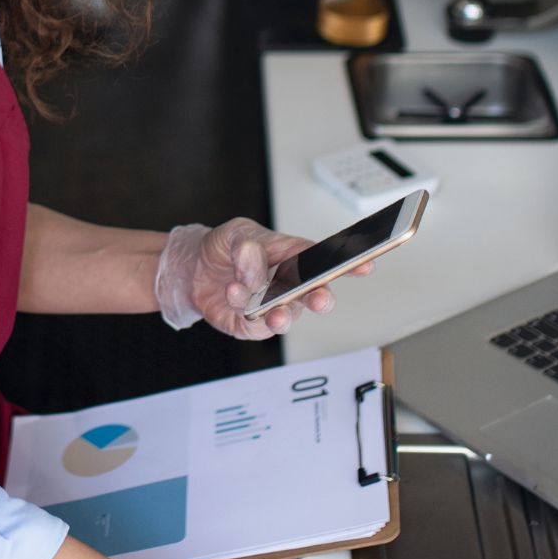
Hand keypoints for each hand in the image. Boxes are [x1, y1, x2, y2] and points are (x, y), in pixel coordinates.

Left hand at [154, 218, 367, 339]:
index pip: (327, 261)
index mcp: (294, 259)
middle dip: (321, 299)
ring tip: (270, 308)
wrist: (193, 270)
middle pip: (316, 296)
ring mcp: (273, 307)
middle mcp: (289, 286)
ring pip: (288, 316)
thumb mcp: (237, 233)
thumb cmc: (224, 248)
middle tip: (318, 298)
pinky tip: (234, 293)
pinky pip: (257, 325)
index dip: (350, 264)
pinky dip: (246, 310)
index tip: (365, 265)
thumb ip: (248, 246)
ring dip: (280, 313)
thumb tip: (254, 262)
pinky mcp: (253, 325)